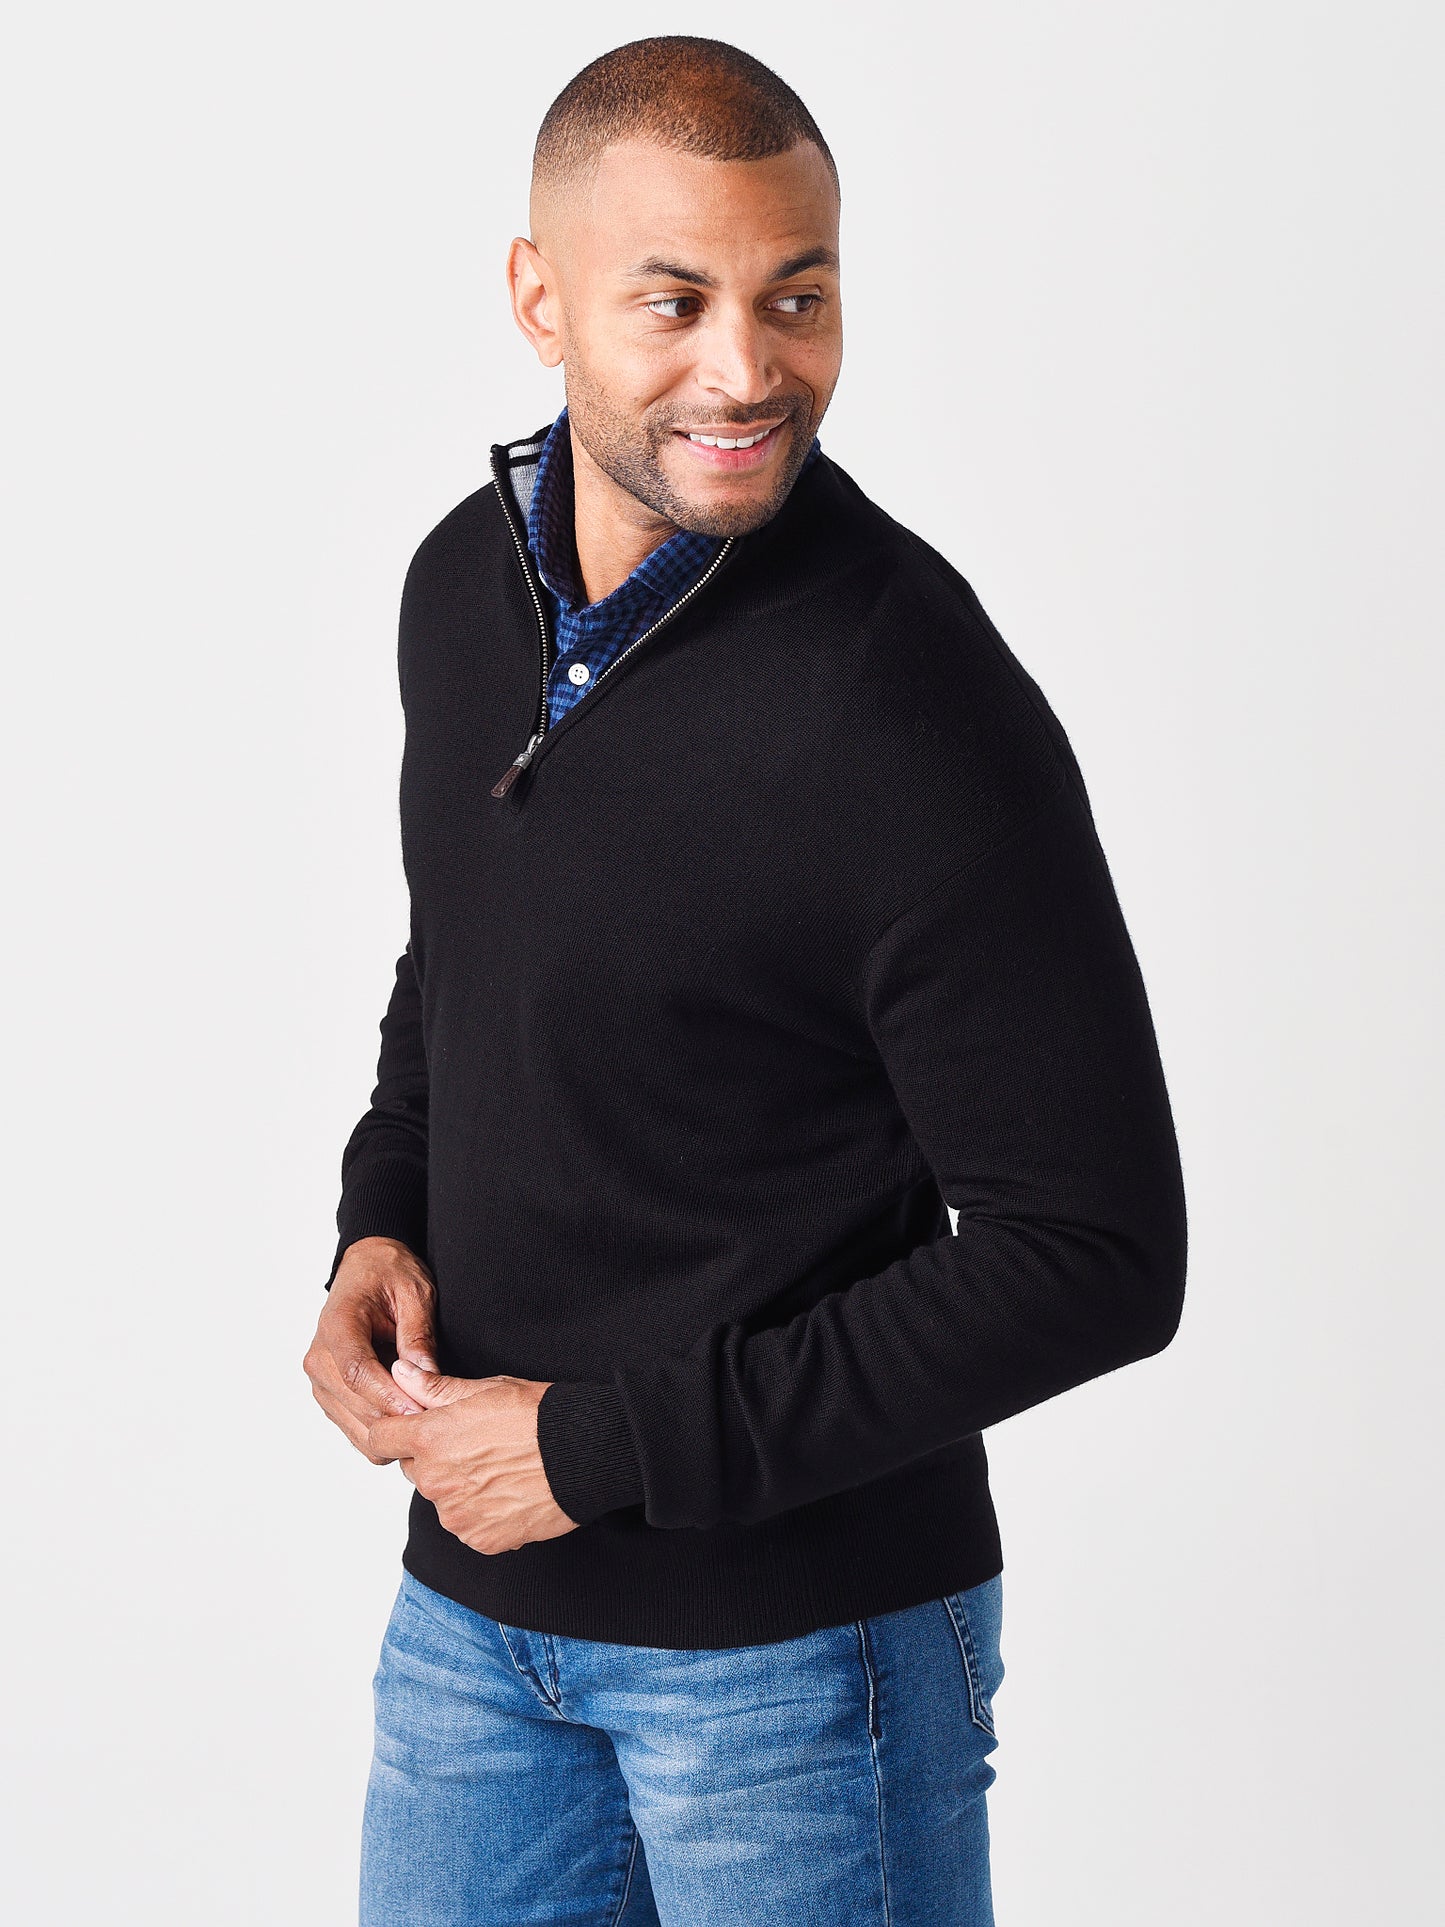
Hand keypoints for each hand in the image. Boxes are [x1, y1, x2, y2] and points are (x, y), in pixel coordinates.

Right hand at [303, 1236, 438, 1461]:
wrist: (366, 1268)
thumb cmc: (388, 1274)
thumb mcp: (414, 1293)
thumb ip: (417, 1335)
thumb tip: (426, 1376)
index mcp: (337, 1326)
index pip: (357, 1373)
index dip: (391, 1397)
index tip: (422, 1409)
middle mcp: (320, 1358)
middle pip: (356, 1405)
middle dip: (397, 1418)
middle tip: (438, 1422)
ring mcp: (322, 1382)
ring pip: (357, 1427)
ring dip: (392, 1431)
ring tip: (429, 1421)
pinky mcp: (331, 1397)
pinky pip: (357, 1430)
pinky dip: (385, 1433)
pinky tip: (412, 1420)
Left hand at [367, 1363, 579, 1554]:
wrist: (584, 1454)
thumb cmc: (538, 1415)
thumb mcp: (484, 1389)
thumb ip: (433, 1388)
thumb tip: (400, 1373)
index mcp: (430, 1439)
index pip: (381, 1438)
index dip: (395, 1429)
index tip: (412, 1427)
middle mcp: (435, 1482)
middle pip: (414, 1469)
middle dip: (434, 1457)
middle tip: (474, 1444)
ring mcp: (456, 1516)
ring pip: (441, 1499)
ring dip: (458, 1487)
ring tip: (498, 1468)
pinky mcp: (479, 1539)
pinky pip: (467, 1525)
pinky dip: (481, 1513)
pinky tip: (509, 1492)